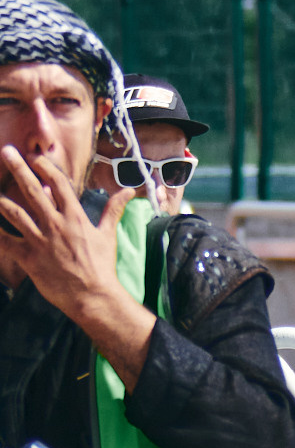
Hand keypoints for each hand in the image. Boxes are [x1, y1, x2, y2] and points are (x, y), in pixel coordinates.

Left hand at [0, 148, 149, 378]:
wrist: (94, 296)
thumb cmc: (103, 267)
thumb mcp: (109, 235)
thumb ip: (114, 210)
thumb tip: (129, 192)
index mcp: (75, 217)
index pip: (59, 185)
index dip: (45, 167)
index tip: (35, 157)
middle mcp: (55, 224)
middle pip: (33, 191)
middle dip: (18, 168)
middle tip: (6, 152)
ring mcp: (40, 240)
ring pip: (14, 212)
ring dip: (0, 199)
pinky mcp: (28, 257)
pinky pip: (5, 242)